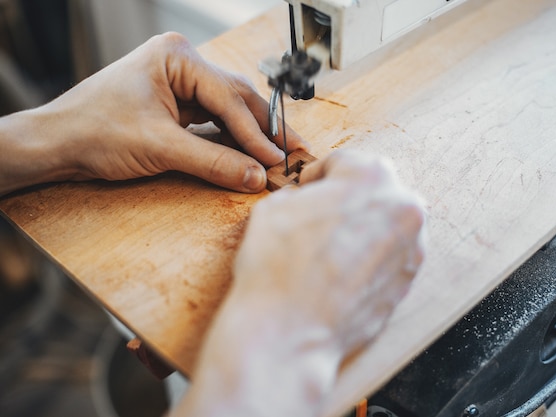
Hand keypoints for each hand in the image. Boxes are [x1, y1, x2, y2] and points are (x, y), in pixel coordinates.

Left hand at [0, 32, 304, 195]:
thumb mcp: (160, 147)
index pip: (229, 98)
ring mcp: (180, 82)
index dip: (257, 133)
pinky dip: (233, 138)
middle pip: (237, 98)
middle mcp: (183, 63)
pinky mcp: (178, 103)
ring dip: (254, 134)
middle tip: (297, 152)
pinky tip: (252, 153)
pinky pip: (215, 120)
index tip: (279, 159)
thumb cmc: (96, 131)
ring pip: (230, 109)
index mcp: (177, 57)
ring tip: (281, 155)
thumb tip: (257, 177)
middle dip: (266, 129)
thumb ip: (214, 161)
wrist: (58, 143)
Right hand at [233, 149, 425, 353]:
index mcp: (370, 176)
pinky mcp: (409, 279)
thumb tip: (306, 200)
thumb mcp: (275, 207)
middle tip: (322, 216)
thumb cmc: (277, 266)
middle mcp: (401, 206)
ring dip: (363, 227)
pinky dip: (372, 256)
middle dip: (348, 199)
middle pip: (373, 190)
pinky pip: (391, 255)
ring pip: (387, 223)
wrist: (289, 329)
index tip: (310, 188)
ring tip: (331, 247)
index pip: (345, 162)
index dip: (319, 175)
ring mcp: (411, 246)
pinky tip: (343, 269)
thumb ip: (300, 193)